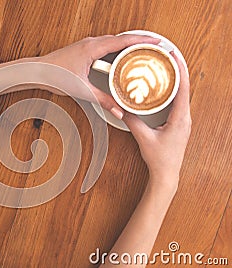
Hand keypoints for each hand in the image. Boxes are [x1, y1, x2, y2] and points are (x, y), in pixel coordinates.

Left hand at [39, 35, 159, 118]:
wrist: (38, 71)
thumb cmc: (55, 75)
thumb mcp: (82, 90)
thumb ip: (102, 100)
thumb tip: (117, 110)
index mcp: (93, 48)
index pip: (123, 41)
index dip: (142, 41)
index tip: (157, 42)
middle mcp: (91, 42)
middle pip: (121, 38)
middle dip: (139, 41)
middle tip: (154, 47)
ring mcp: (86, 44)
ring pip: (113, 41)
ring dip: (127, 44)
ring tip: (141, 51)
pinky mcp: (83, 49)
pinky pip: (105, 45)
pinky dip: (116, 48)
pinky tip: (119, 57)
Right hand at [123, 53, 190, 189]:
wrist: (167, 173)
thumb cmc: (160, 159)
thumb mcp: (143, 138)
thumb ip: (132, 121)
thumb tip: (122, 108)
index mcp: (180, 118)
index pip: (183, 88)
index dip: (180, 70)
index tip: (174, 56)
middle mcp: (185, 117)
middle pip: (184, 87)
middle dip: (178, 69)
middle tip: (169, 55)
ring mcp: (182, 120)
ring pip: (182, 94)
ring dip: (175, 79)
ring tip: (166, 67)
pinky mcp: (178, 123)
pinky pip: (177, 102)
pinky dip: (172, 91)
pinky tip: (164, 87)